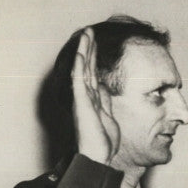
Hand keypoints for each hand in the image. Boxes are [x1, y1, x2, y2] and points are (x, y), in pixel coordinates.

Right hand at [71, 27, 119, 163]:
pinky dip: (79, 66)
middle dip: (88, 48)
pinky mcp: (82, 103)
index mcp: (93, 99)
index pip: (92, 72)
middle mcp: (86, 96)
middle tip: (89, 31)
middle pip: (86, 67)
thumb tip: (105, 86)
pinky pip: (79, 81)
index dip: (93, 57)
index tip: (95, 42)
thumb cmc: (103, 141)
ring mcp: (83, 99)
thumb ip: (105, 100)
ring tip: (85, 34)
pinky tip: (79, 53)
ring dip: (84, 50)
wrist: (99, 156)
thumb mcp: (108, 115)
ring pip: (82, 69)